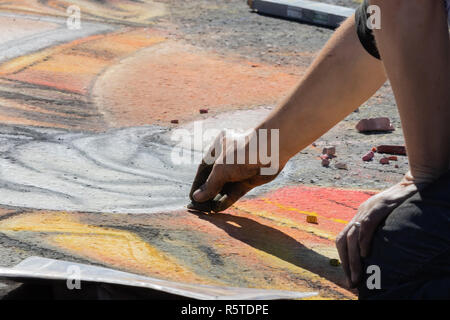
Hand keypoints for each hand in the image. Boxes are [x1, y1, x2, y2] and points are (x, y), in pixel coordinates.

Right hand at [188, 130, 282, 212]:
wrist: (271, 152)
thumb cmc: (242, 154)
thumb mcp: (221, 170)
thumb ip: (210, 186)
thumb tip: (196, 198)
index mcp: (218, 147)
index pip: (204, 168)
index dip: (198, 184)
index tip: (192, 198)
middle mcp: (228, 157)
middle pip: (214, 178)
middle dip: (207, 193)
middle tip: (199, 208)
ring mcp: (239, 169)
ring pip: (225, 186)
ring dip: (216, 198)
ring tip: (207, 211)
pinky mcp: (249, 179)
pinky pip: (235, 191)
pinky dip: (227, 200)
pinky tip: (218, 209)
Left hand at [335, 173, 425, 287]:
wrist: (415, 183)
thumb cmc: (403, 201)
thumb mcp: (386, 217)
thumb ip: (378, 229)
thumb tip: (375, 248)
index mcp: (360, 216)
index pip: (343, 238)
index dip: (344, 257)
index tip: (348, 274)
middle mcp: (360, 213)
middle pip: (343, 239)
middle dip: (345, 262)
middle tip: (351, 281)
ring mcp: (368, 209)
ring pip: (352, 236)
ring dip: (352, 258)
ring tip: (357, 275)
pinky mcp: (380, 207)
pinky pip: (366, 225)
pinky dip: (364, 241)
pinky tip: (365, 254)